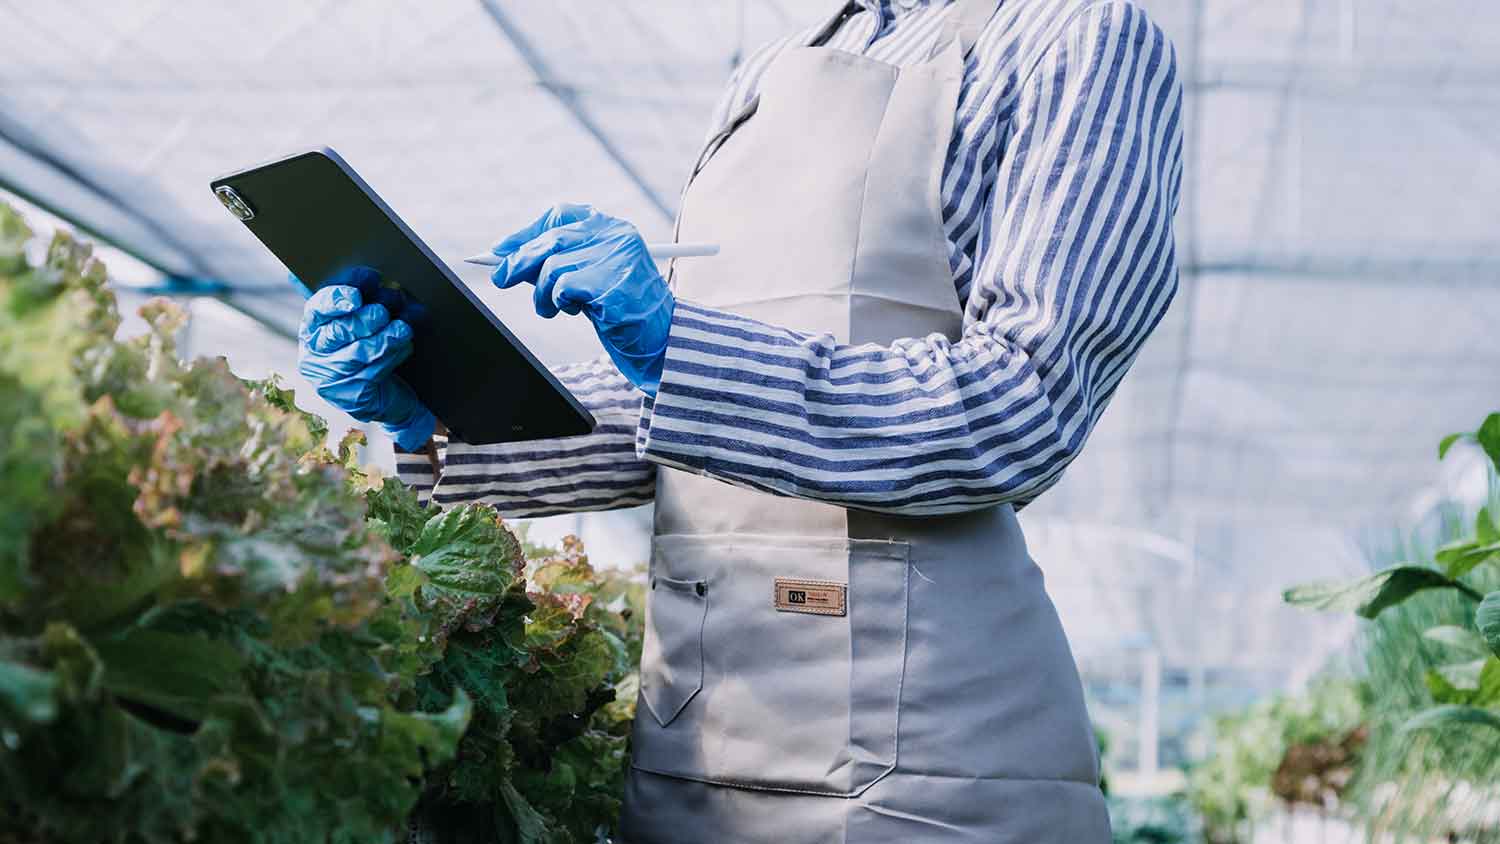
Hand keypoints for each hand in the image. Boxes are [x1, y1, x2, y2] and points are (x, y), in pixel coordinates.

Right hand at [297, 267, 435, 449]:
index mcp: (311, 331)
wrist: (388, 398)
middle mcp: (315, 357)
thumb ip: (338, 298)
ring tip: (402, 327)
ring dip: (384, 337)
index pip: (316, 310)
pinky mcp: (354, 399)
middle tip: (385, 309)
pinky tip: (405, 345)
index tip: (356, 295)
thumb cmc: (369, 351)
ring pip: (360, 352)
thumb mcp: (354, 323)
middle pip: (339, 332)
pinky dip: (393, 356)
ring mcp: (332, 382)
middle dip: (365, 319)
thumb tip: (299, 271)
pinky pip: (375, 372)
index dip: (336, 300)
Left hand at [489, 204, 673, 395]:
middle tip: (502, 279)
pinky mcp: (612, 282)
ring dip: (543, 294)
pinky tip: (576, 311)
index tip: (502, 250)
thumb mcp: (588, 277)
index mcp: (612, 228)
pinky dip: (560, 303)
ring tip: (555, 309)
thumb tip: (508, 257)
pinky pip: (563, 288)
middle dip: (518, 261)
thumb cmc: (622, 309)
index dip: (526, 232)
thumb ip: (556, 262)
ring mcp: (617, 257)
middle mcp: (616, 235)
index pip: (560, 216)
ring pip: (553, 266)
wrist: (661, 338)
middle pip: (551, 239)